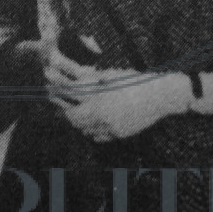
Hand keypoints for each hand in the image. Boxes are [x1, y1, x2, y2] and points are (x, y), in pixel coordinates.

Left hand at [46, 54, 194, 142]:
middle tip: (64, 106)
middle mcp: (102, 115)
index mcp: (98, 98)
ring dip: (79, 122)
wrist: (159, 96)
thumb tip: (77, 75)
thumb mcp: (112, 75)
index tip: (52, 88)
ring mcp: (111, 127)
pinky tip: (94, 122)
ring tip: (77, 113)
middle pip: (74, 119)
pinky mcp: (119, 135)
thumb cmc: (136, 81)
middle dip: (67, 112)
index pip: (70, 98)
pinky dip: (93, 130)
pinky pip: (99, 136)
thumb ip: (93, 78)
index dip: (58, 92)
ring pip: (86, 130)